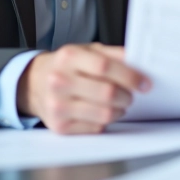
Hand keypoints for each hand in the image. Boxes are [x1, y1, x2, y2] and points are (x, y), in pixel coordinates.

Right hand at [17, 43, 150, 134]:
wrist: (34, 84)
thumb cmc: (68, 66)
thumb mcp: (86, 50)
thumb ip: (113, 54)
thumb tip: (140, 65)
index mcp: (68, 57)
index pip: (104, 67)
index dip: (129, 76)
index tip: (145, 83)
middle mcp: (59, 81)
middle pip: (106, 93)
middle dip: (127, 96)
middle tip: (132, 95)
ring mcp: (57, 106)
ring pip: (104, 114)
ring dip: (120, 110)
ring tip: (120, 103)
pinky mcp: (59, 126)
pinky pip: (96, 128)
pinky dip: (106, 121)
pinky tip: (102, 111)